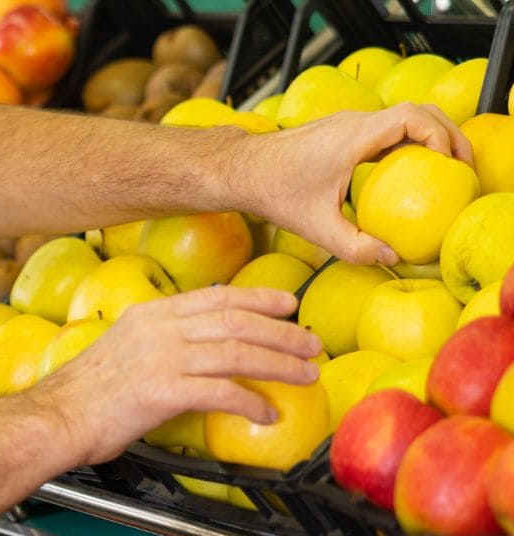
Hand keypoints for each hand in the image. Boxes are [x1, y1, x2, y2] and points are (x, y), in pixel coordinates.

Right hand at [27, 286, 321, 466]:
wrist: (56, 417)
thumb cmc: (84, 395)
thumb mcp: (120, 350)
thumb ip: (156, 343)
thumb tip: (192, 351)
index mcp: (150, 315)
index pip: (215, 298)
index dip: (258, 299)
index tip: (287, 304)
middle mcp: (159, 329)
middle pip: (236, 321)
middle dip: (282, 332)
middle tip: (311, 344)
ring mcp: (162, 358)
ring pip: (238, 352)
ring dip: (279, 363)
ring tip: (305, 374)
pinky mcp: (163, 391)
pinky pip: (221, 392)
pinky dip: (250, 402)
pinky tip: (266, 412)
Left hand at [235, 103, 472, 265]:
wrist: (240, 170)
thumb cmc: (272, 192)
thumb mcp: (315, 227)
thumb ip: (354, 246)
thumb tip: (391, 258)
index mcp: (352, 136)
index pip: (411, 118)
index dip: (440, 135)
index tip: (450, 164)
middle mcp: (353, 123)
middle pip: (417, 111)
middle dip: (447, 133)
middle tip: (461, 166)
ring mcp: (347, 124)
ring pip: (402, 118)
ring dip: (428, 136)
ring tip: (445, 168)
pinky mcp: (341, 132)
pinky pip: (385, 129)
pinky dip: (407, 142)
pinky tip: (410, 172)